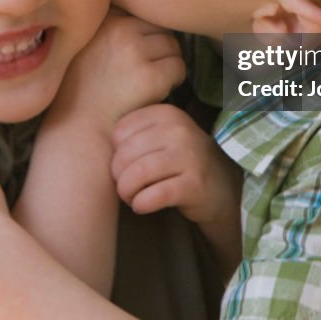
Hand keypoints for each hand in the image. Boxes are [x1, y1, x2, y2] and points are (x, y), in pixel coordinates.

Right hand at [53, 12, 185, 130]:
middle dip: (158, 48)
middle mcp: (118, 28)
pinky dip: (173, 81)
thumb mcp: (87, 44)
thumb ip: (110, 25)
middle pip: (160, 27)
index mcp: (103, 17)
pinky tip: (155, 93)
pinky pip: (179, 68)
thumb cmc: (84, 88)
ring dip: (167, 63)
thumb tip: (147, 7)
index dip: (142, 33)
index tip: (133, 53)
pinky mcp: (150, 75)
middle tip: (143, 70)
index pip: (141, 10)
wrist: (78, 128)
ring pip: (173, 46)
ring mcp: (134, 51)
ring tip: (148, 81)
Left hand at [111, 104, 240, 226]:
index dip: (115, 153)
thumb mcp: (162, 136)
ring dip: (126, 193)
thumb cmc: (181, 161)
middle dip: (118, 177)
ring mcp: (189, 156)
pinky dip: (141, 204)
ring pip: (136, 174)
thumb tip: (98, 147)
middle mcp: (179, 130)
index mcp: (166, 113)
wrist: (222, 186)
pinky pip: (153, 195)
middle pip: (125, 154)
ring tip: (131, 198)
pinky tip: (143, 205)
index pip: (119, 132)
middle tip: (125, 187)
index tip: (125, 165)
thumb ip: (136, 134)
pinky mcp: (194, 184)